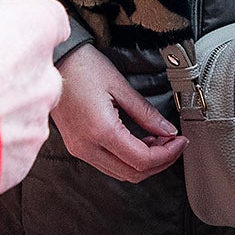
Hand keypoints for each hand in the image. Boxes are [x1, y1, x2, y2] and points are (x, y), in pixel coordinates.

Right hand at [52, 43, 185, 182]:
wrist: (53, 61)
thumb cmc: (81, 67)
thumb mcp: (119, 85)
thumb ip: (145, 112)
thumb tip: (168, 130)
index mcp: (100, 131)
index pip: (142, 160)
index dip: (167, 154)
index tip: (181, 141)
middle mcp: (87, 147)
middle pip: (132, 173)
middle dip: (160, 162)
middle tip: (174, 143)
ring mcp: (80, 149)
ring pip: (120, 173)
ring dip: (144, 162)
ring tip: (159, 140)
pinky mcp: (77, 146)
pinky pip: (108, 164)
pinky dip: (128, 159)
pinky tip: (139, 140)